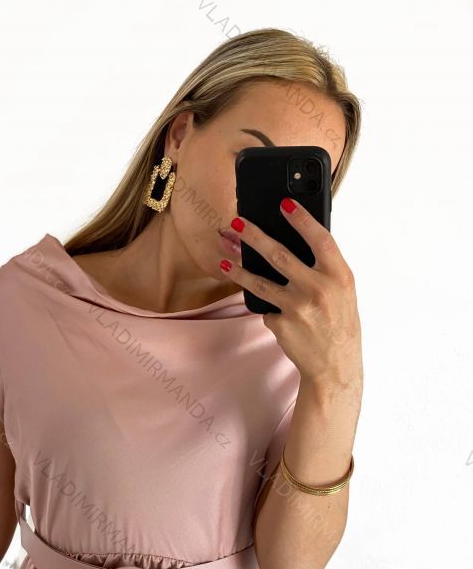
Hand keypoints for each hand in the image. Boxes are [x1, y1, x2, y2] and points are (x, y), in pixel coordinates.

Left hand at [220, 198, 362, 387]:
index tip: (284, 202)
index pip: (320, 239)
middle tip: (237, 222)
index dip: (302, 219)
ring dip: (239, 269)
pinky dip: (269, 309)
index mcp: (340, 277)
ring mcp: (298, 307)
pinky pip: (267, 309)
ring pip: (260, 282)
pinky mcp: (281, 324)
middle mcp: (319, 289)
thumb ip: (324, 270)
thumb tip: (295, 244)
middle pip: (279, 255)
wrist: (335, 366)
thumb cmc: (340, 323)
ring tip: (225, 259)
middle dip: (254, 236)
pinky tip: (279, 316)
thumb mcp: (342, 293)